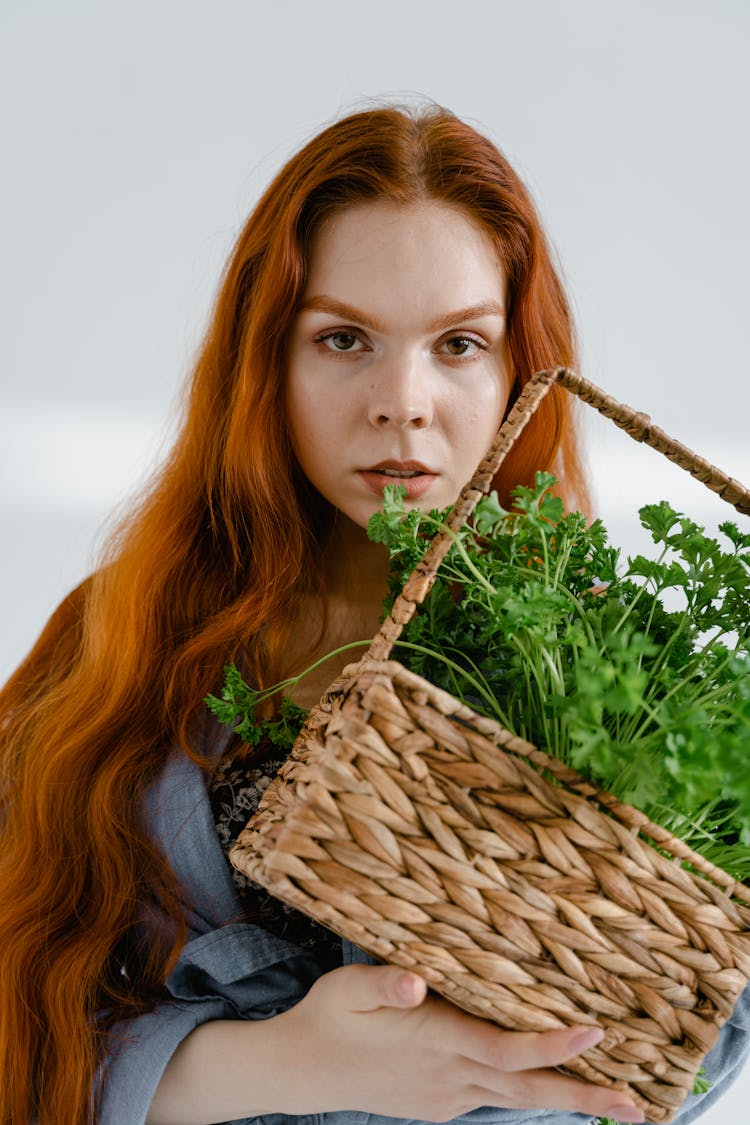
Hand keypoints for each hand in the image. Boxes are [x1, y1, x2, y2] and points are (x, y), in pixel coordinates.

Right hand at [274, 963, 644, 1122]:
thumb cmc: (327, 1017)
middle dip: (586, 1096)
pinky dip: (532, 1093)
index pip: (506, 1049)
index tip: (597, 1031)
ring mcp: (446, 1096)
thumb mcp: (347, 987)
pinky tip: (551, 1085)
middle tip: (642, 1108)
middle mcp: (450, 1077)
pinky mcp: (439, 1102)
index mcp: (436, 1041)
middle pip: (529, 1090)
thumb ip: (384, 983)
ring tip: (620, 1102)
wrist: (300, 1070)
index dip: (553, 1044)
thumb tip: (417, 982)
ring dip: (569, 1100)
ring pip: (518, 1100)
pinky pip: (495, 1098)